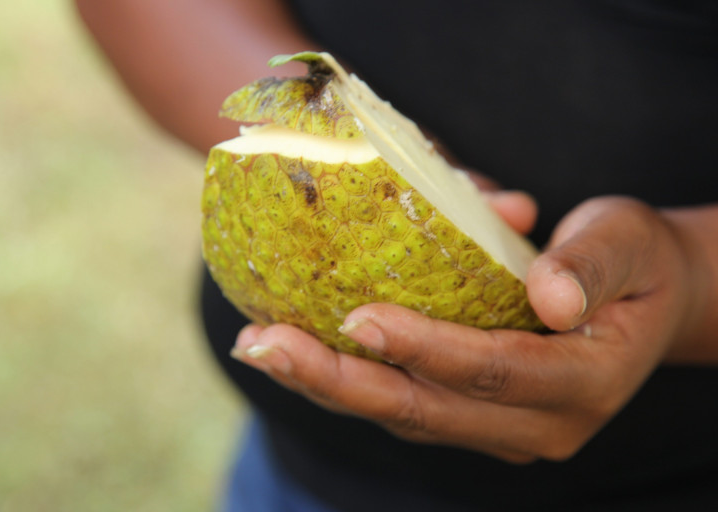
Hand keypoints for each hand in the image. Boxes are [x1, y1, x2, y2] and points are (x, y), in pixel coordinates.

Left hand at [232, 196, 715, 462]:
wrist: (645, 300)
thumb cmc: (634, 261)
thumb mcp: (628, 241)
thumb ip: (591, 263)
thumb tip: (547, 292)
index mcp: (584, 383)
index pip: (492, 371)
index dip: (425, 348)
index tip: (358, 316)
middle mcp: (539, 424)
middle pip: (427, 411)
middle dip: (341, 381)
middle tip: (265, 346)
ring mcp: (502, 430)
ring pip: (405, 419)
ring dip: (329, 387)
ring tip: (259, 349)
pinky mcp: (474, 420)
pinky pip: (405, 408)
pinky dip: (350, 384)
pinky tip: (298, 355)